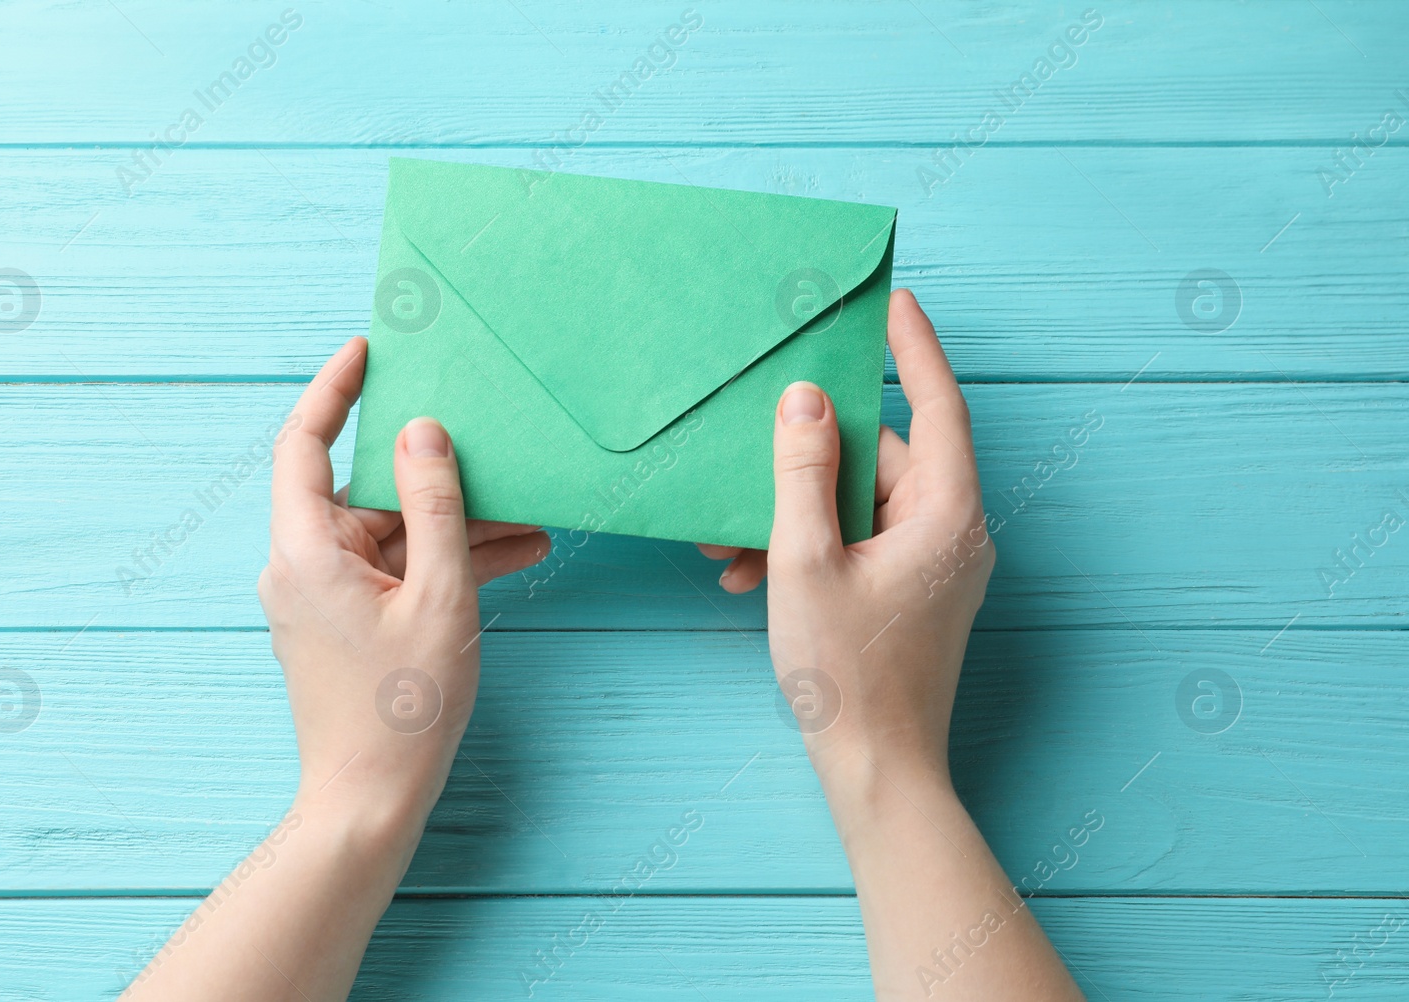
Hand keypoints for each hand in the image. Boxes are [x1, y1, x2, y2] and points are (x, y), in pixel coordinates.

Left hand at [260, 336, 550, 821]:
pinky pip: (397, 571)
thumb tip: (423, 432)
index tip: (369, 348)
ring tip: (530, 513)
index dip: (333, 388)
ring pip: (391, 533)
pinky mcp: (347, 622)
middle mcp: (302, 565)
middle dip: (433, 471)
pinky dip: (445, 562)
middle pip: (364, 489)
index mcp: (306, 549)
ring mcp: (324, 596)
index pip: (304, 442)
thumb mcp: (439, 597)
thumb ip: (435, 506)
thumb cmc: (401, 709)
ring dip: (454, 523)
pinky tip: (514, 555)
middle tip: (487, 438)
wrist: (369, 802)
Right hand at [701, 289, 989, 780]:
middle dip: (805, 462)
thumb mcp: (804, 561)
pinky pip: (859, 543)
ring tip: (730, 546)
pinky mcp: (911, 593)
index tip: (894, 301)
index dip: (914, 348)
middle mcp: (951, 533)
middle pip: (882, 459)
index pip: (937, 406)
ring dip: (794, 514)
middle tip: (743, 456)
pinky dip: (809, 548)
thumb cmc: (847, 676)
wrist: (876, 773)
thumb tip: (806, 402)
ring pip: (860, 505)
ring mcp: (934, 566)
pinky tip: (750, 576)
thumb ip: (802, 474)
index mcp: (945, 516)